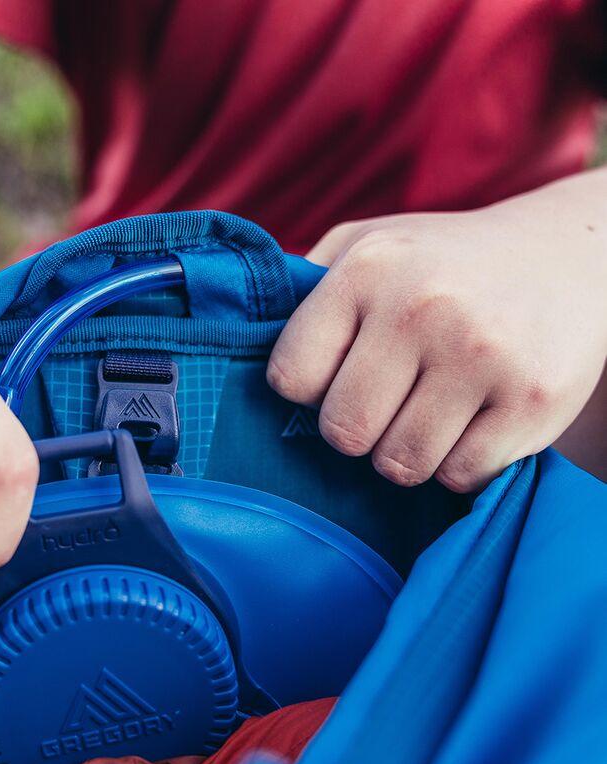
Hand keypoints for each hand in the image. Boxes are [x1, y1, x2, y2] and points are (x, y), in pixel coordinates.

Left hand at [268, 172, 606, 491]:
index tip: (335, 376)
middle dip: (355, 429)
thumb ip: (303, 289)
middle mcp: (423, 308)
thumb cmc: (442, 263)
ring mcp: (482, 356)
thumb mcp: (367, 245)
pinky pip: (459, 477)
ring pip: (399, 465)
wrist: (567, 258)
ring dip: (404, 452)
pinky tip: (469, 422)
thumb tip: (237, 339)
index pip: (289, 378)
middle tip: (383, 402)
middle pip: (342, 432)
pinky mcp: (531, 401)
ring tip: (426, 411)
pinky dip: (456, 463)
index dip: (308, 390)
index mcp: (368, 269)